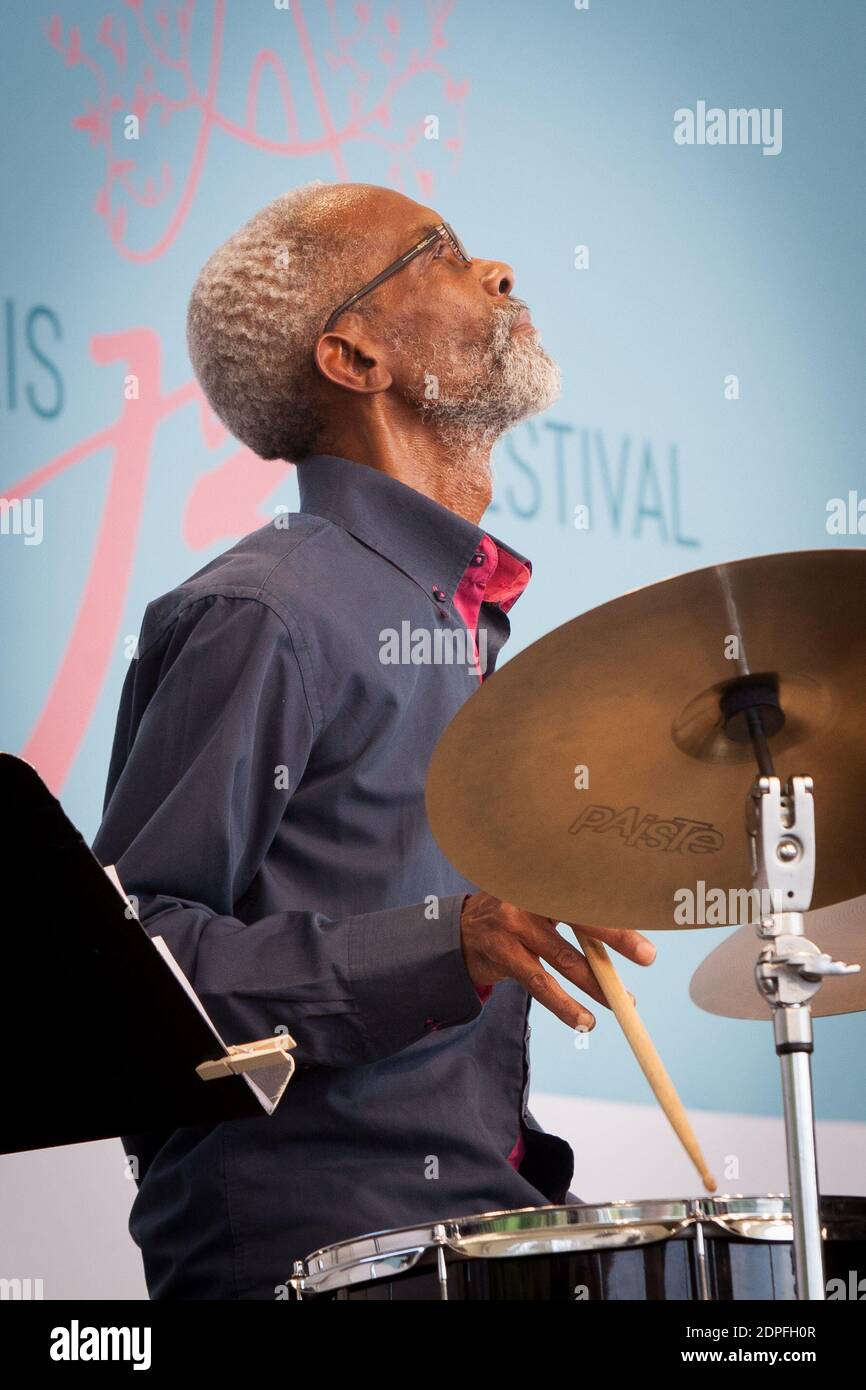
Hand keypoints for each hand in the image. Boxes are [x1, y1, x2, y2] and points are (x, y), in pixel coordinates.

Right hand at [459, 891, 655, 1030]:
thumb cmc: (511, 917)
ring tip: (623, 1002)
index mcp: (542, 878)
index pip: (584, 886)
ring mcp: (512, 924)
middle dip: (616, 936)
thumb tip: (624, 933)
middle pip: (579, 915)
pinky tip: (584, 1021)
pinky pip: (539, 983)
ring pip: (563, 957)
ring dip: (596, 983)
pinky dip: (565, 1006)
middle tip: (648, 955)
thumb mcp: (537, 902)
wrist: (457, 933)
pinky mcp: (502, 954)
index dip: (615, 902)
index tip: (645, 912)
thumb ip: (570, 909)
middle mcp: (527, 895)